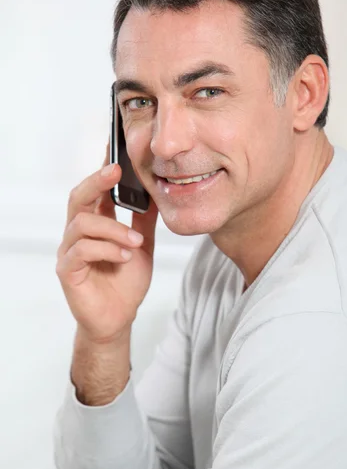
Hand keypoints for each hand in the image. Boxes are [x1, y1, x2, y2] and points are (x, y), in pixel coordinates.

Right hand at [56, 143, 158, 343]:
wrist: (119, 318)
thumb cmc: (126, 282)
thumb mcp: (141, 245)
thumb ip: (144, 221)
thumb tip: (156, 192)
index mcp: (96, 224)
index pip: (95, 191)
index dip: (102, 170)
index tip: (114, 149)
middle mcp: (78, 234)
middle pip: (79, 198)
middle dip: (97, 181)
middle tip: (117, 171)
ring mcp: (70, 251)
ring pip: (82, 224)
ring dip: (113, 229)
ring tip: (135, 242)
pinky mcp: (67, 271)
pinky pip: (82, 252)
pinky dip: (107, 250)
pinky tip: (125, 256)